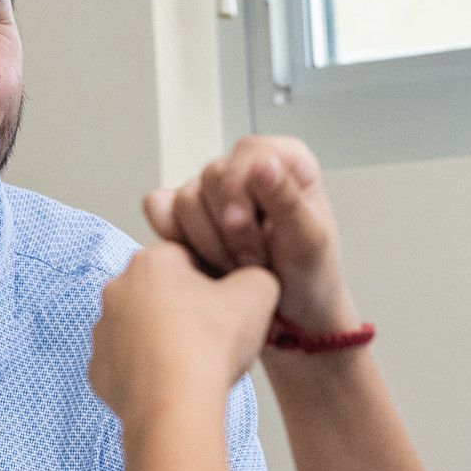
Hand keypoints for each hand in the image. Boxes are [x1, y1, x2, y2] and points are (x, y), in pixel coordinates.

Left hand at [90, 243, 280, 425]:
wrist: (177, 408)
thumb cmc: (210, 348)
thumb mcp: (258, 293)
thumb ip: (255, 275)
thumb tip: (251, 281)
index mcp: (150, 261)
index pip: (188, 258)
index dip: (213, 282)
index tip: (227, 306)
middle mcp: (116, 290)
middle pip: (160, 293)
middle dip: (184, 309)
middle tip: (212, 335)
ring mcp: (102, 332)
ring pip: (140, 328)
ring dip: (163, 339)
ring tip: (193, 362)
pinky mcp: (98, 370)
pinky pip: (127, 364)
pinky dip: (147, 371)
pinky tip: (171, 382)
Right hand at [143, 137, 360, 337]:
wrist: (291, 316)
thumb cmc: (309, 276)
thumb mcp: (309, 242)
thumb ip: (287, 202)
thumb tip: (265, 163)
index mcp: (285, 160)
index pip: (246, 153)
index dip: (242, 192)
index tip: (252, 228)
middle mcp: (246, 169)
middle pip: (211, 177)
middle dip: (231, 231)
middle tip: (256, 260)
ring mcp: (214, 192)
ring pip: (185, 201)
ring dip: (211, 245)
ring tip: (240, 266)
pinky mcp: (186, 215)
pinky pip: (160, 211)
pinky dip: (179, 242)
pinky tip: (207, 262)